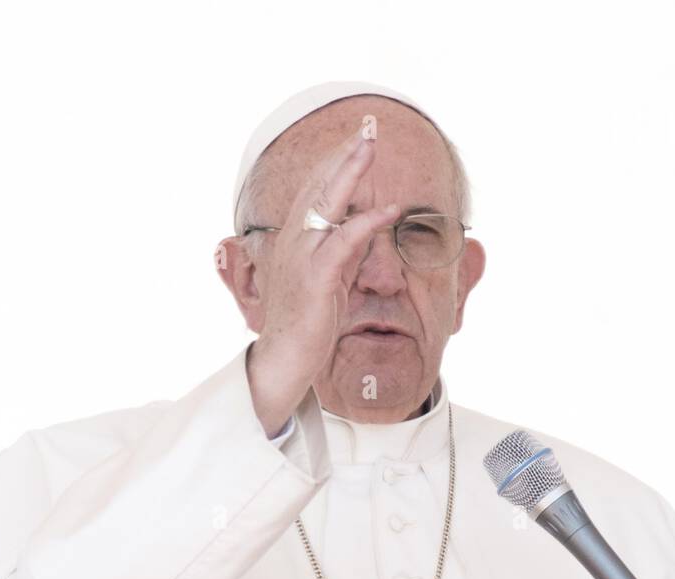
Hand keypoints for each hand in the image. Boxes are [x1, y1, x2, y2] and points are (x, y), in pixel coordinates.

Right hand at [247, 121, 400, 436]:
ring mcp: (304, 255)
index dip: (337, 162)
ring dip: (350, 171)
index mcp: (297, 237)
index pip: (317, 189)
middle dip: (344, 154)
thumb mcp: (330, 277)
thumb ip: (344, 249)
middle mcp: (296, 239)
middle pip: (320, 185)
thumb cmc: (307, 321)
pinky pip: (345, 242)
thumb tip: (365, 226)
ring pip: (327, 202)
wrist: (285, 356)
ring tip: (371, 145)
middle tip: (367, 127)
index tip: (358, 138)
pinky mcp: (318, 277)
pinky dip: (368, 222)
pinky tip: (390, 210)